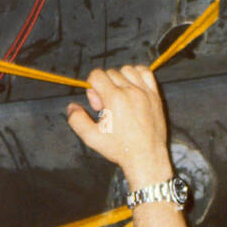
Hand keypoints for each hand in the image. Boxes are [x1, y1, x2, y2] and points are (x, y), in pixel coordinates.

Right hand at [66, 66, 172, 188]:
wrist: (146, 157)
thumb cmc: (119, 149)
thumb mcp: (91, 138)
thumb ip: (77, 120)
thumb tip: (71, 107)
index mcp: (114, 98)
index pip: (96, 75)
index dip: (92, 87)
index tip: (97, 104)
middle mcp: (130, 91)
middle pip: (110, 73)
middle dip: (104, 86)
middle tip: (107, 107)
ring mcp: (144, 92)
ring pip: (127, 70)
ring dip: (119, 79)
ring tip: (119, 96)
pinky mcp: (155, 95)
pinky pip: (145, 72)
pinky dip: (137, 75)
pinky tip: (132, 88)